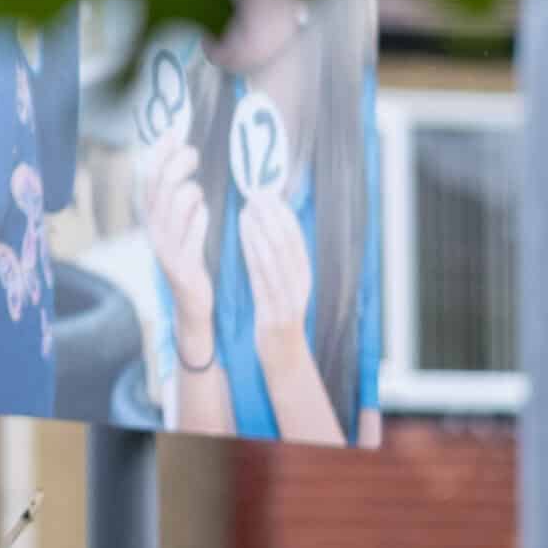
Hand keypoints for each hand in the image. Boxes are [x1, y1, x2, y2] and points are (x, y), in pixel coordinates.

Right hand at [141, 137, 214, 362]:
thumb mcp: (180, 224)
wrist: (192, 302)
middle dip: (176, 165)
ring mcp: (167, 248)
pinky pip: (190, 236)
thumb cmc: (191, 257)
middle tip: (193, 154)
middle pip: (160, 187)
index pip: (149, 176)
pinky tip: (204, 212)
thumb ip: (179, 196)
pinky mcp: (182, 265)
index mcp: (153, 217)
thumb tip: (184, 160)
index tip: (174, 132)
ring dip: (188, 192)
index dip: (159, 153)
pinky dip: (197, 220)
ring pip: (172, 208)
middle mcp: (155, 230)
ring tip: (198, 191)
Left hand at [239, 191, 316, 375]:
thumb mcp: (280, 284)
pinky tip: (243, 235)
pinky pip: (263, 275)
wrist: (282, 353)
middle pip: (288, 243)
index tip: (267, 194)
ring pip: (276, 256)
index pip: (296, 238)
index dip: (283, 214)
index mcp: (304, 274)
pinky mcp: (275, 309)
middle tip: (255, 195)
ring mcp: (289, 297)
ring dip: (261, 229)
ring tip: (246, 209)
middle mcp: (300, 283)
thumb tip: (265, 226)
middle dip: (272, 216)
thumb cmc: (275, 313)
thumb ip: (275, 260)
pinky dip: (253, 251)